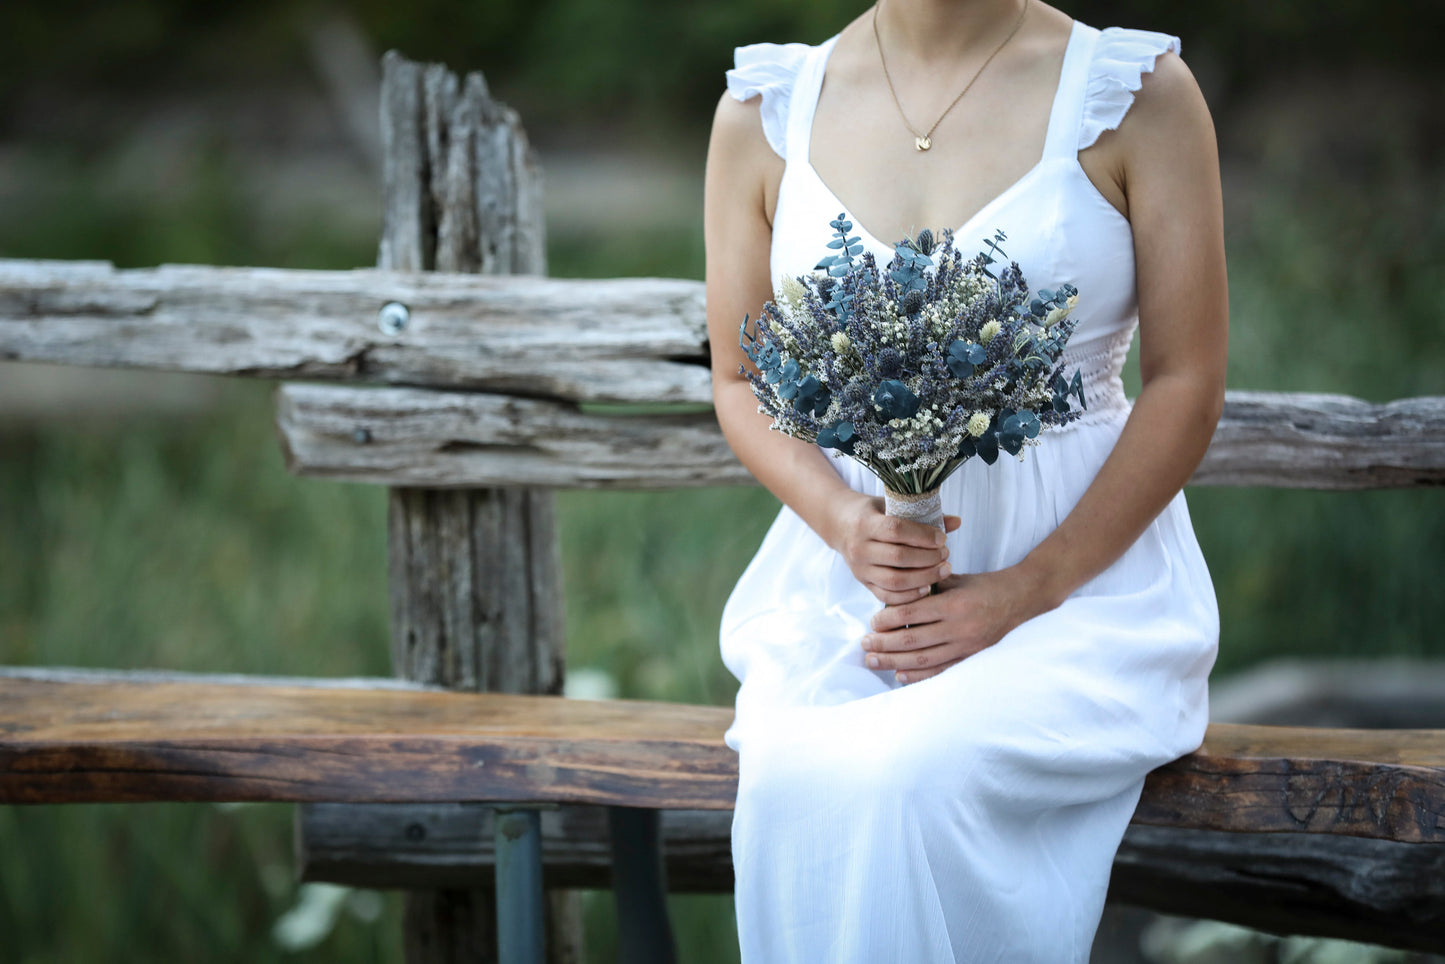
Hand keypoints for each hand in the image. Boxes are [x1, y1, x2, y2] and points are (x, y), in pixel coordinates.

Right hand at [828, 492, 959, 604]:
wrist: (839, 525)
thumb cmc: (872, 513)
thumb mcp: (891, 505)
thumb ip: (923, 515)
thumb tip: (957, 522)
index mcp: (865, 523)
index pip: (895, 531)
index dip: (922, 536)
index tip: (942, 538)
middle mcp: (859, 548)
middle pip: (898, 558)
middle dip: (928, 558)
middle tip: (946, 555)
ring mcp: (860, 568)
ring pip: (894, 581)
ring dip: (924, 578)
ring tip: (943, 570)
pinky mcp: (863, 583)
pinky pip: (887, 596)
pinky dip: (909, 596)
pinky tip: (927, 588)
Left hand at [860, 565, 1057, 683]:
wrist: (1021, 599)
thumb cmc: (983, 586)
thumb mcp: (954, 580)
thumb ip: (926, 588)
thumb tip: (892, 598)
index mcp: (954, 603)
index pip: (912, 613)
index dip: (888, 619)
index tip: (872, 622)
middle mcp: (959, 627)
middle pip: (912, 639)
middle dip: (884, 644)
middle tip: (864, 645)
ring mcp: (966, 646)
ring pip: (923, 659)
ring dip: (894, 662)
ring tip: (873, 661)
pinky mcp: (971, 657)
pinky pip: (941, 670)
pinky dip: (918, 676)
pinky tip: (899, 676)